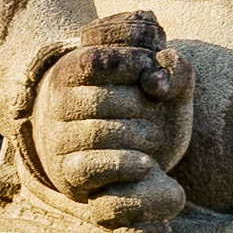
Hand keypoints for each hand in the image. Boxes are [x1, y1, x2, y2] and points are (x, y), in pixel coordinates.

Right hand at [31, 11, 193, 232]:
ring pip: (98, 134)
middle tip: (157, 111)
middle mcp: (58, 103)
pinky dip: (123, 165)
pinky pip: (90, 168)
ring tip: (155, 137)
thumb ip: (174, 67)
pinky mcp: (68, 171)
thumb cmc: (143, 106)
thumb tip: (161, 77)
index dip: (133, 64)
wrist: (128, 152)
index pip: (95, 61)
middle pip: (101, 100)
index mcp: (72, 70)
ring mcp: (59, 138)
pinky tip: (147, 165)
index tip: (154, 77)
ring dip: (138, 135)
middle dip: (140, 105)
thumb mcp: (162, 83)